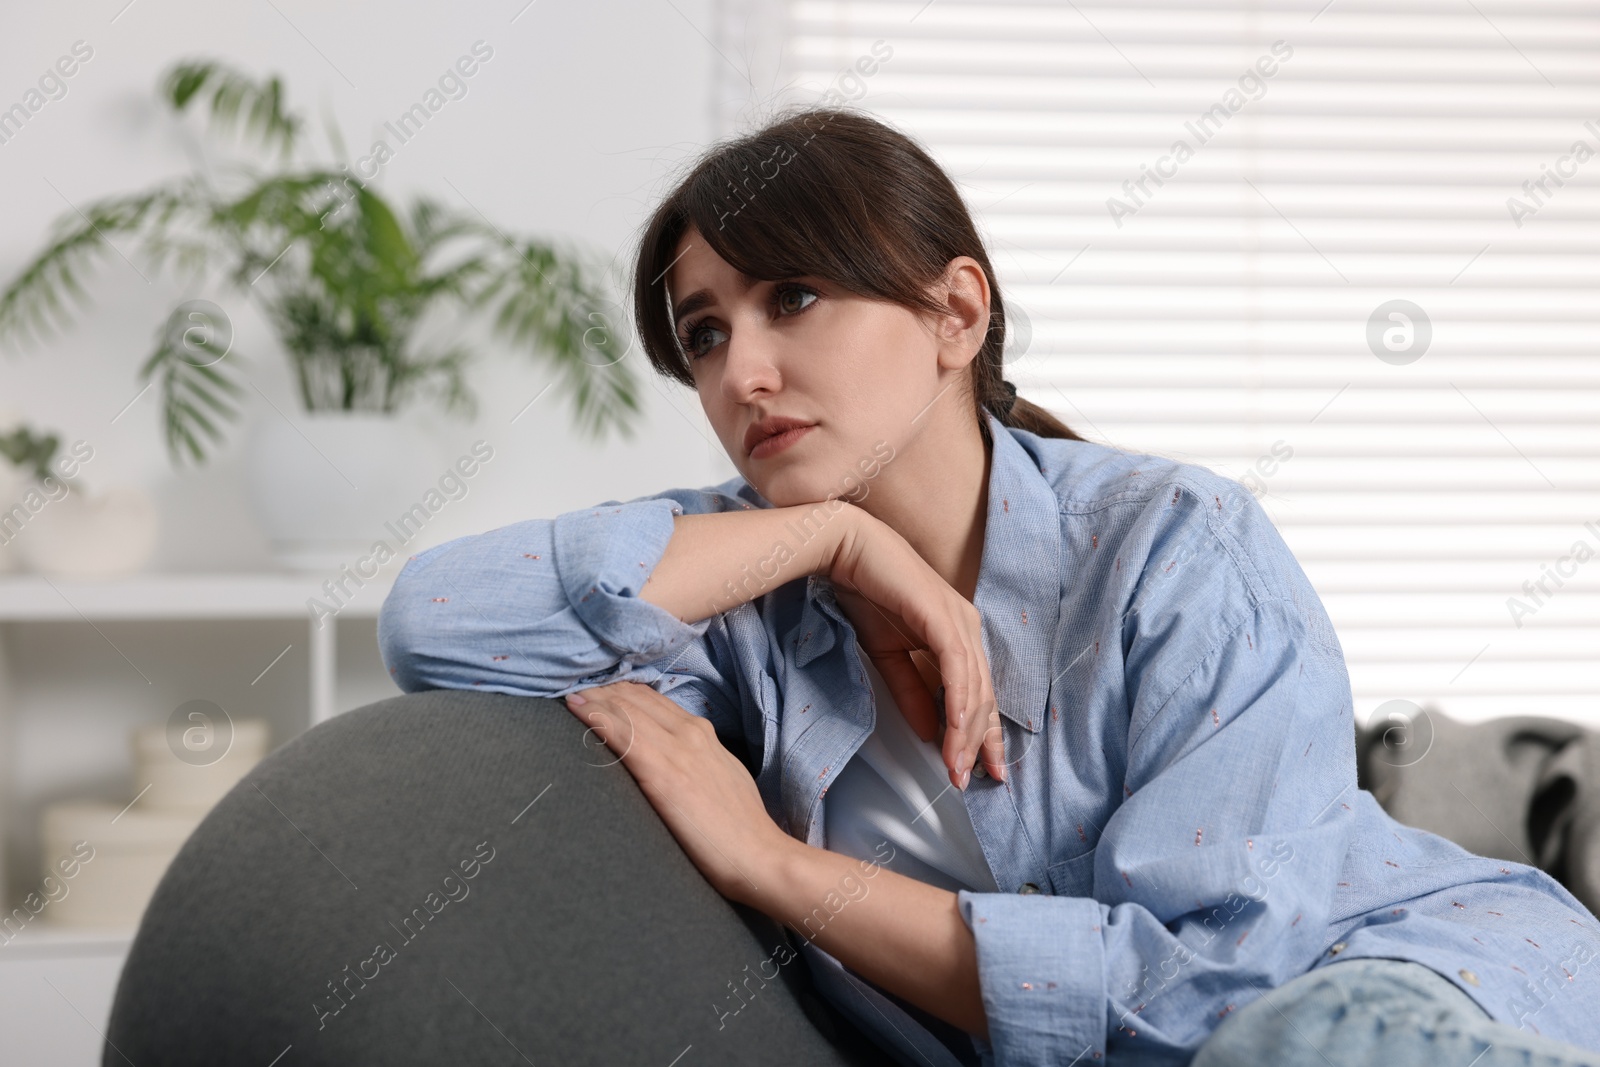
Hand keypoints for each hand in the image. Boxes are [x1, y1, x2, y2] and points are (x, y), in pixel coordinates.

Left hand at [562, 681, 794, 905]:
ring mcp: (677, 750)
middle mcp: (690, 732)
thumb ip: (696, 762)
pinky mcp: (663, 773)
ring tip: (568, 695)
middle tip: (576, 688)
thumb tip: (673, 763)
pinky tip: (576, 709)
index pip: (655, 701)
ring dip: (594, 699)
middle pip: (637, 698)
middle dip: (604, 690)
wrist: (758, 855)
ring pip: (626, 709)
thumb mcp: (721, 778)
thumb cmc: (740, 828)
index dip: (623, 692)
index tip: (598, 691)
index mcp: (703, 734)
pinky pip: (622, 735)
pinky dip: (596, 717)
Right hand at [826, 509, 1004, 787]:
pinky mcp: (943, 617)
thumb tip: (927, 732)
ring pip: (973, 689)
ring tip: (957, 769)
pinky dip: (957, 703)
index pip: (980, 692)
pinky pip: (956, 669)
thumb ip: (910, 690)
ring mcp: (959, 621)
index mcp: (958, 635)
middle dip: (979, 743)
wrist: (846, 550)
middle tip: (971, 780)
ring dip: (966, 733)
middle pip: (983, 696)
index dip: (984, 733)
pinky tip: (954, 732)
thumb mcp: (888, 654)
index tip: (984, 770)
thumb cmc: (866, 594)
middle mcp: (967, 627)